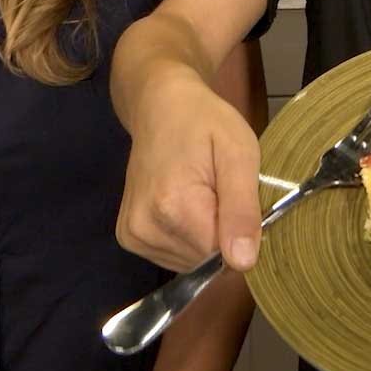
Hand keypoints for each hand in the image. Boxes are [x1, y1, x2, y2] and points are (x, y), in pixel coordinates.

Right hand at [116, 68, 263, 271]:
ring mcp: (132, 235)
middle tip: (217, 190)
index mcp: (173, 207)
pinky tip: (184, 205)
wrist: (159, 107)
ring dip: (203, 236)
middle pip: (204, 261)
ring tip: (200, 194)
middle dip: (221, 234)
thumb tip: (242, 264)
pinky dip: (186, 239)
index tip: (234, 197)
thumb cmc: (205, 122)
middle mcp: (145, 228)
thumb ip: (242, 210)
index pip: (223, 256)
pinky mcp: (128, 237)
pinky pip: (173, 257)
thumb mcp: (238, 153)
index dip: (239, 232)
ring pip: (190, 263)